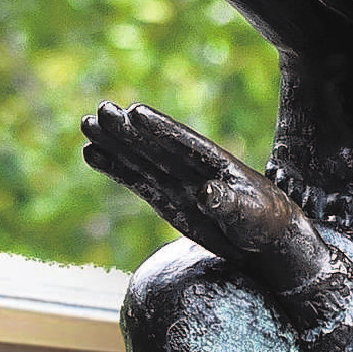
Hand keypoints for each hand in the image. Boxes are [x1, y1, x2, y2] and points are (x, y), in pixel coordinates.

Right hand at [81, 102, 335, 293]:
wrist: (264, 240)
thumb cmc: (266, 224)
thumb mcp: (251, 216)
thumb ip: (228, 203)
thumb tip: (206, 192)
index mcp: (216, 163)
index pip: (183, 143)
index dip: (160, 128)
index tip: (135, 112)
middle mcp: (191, 167)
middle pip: (154, 146)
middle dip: (128, 131)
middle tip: (100, 111)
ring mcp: (176, 181)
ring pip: (139, 159)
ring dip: (114, 143)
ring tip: (86, 124)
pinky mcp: (165, 198)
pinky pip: (135, 180)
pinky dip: (114, 167)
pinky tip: (92, 154)